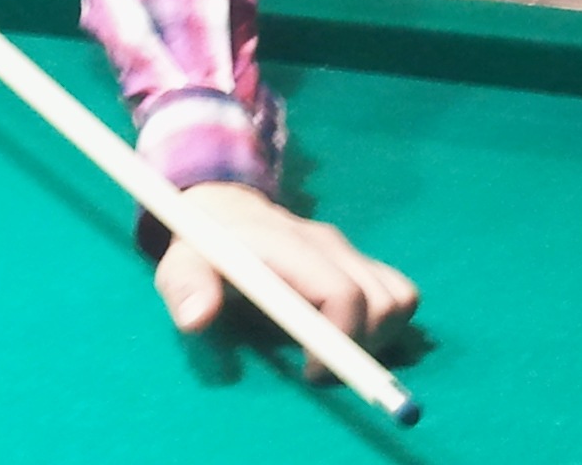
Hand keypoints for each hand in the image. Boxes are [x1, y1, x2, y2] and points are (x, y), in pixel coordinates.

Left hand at [153, 183, 418, 377]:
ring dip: (379, 338)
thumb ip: (185, 288)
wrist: (225, 208)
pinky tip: (350, 335)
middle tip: (318, 368)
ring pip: (401, 299)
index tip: (312, 373)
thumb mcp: (180, 264)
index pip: (342, 294)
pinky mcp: (361, 260)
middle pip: (383, 303)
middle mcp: (328, 244)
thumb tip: (198, 318)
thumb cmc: (202, 246)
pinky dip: (389, 324)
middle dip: (362, 349)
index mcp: (288, 246)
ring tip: (333, 351)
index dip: (340, 341)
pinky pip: (401, 293)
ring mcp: (349, 250)